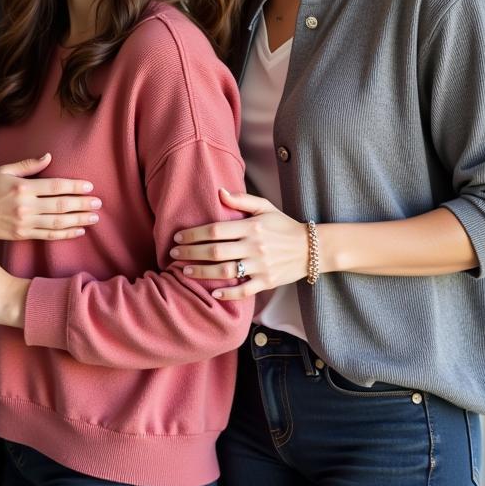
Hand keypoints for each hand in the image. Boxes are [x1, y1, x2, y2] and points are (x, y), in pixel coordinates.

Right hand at [0, 153, 100, 242]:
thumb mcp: (4, 170)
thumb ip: (28, 165)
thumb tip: (48, 156)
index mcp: (23, 188)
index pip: (55, 187)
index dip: (74, 187)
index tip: (89, 186)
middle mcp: (26, 207)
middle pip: (60, 206)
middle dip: (82, 204)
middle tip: (98, 203)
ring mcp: (24, 223)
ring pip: (57, 223)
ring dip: (78, 220)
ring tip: (93, 218)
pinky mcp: (22, 235)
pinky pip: (48, 236)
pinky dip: (65, 234)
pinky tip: (78, 231)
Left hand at [169, 190, 307, 298]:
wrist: (311, 248)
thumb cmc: (283, 225)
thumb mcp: (265, 207)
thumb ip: (241, 200)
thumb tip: (219, 191)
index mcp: (251, 227)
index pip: (215, 230)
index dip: (194, 234)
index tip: (178, 237)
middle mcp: (254, 246)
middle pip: (215, 251)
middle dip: (191, 253)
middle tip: (173, 254)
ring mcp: (260, 265)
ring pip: (225, 271)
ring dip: (202, 272)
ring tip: (185, 272)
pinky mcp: (266, 281)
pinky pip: (244, 290)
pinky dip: (227, 293)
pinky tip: (213, 293)